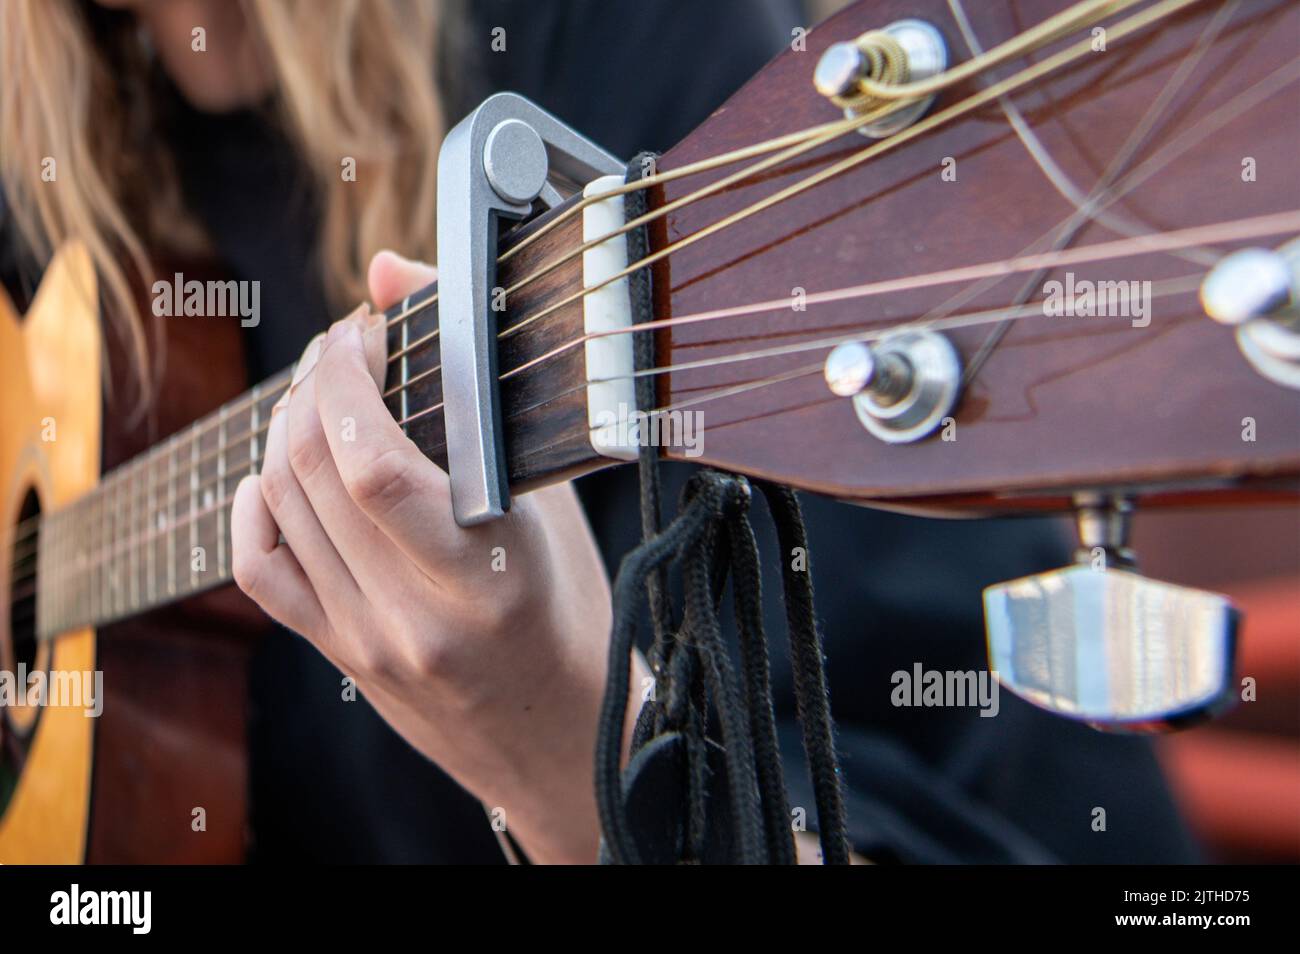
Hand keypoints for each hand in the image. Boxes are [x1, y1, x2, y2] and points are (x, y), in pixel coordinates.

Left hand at [231, 251, 641, 862]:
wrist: (558, 737)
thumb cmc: (572, 616)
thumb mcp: (554, 508)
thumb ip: (481, 395)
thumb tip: (393, 273)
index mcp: (486, 573)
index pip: (375, 465)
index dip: (349, 378)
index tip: (363, 330)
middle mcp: (415, 613)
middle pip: (311, 470)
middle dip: (314, 387)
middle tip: (345, 354)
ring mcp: (367, 639)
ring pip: (279, 506)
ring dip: (287, 430)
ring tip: (326, 400)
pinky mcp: (339, 655)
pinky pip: (260, 570)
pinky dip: (256, 504)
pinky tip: (281, 472)